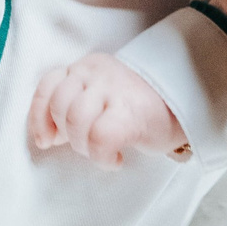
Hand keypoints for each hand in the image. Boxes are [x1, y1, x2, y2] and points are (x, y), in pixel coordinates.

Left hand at [29, 54, 188, 166]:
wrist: (187, 104)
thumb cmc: (138, 107)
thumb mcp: (100, 96)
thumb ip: (74, 107)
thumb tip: (49, 136)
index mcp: (86, 67)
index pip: (48, 85)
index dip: (39, 116)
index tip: (47, 140)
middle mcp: (96, 72)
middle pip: (59, 106)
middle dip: (67, 135)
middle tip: (89, 145)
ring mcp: (114, 89)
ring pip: (76, 121)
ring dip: (84, 146)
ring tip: (103, 151)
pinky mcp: (130, 113)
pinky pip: (99, 138)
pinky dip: (102, 156)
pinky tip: (116, 158)